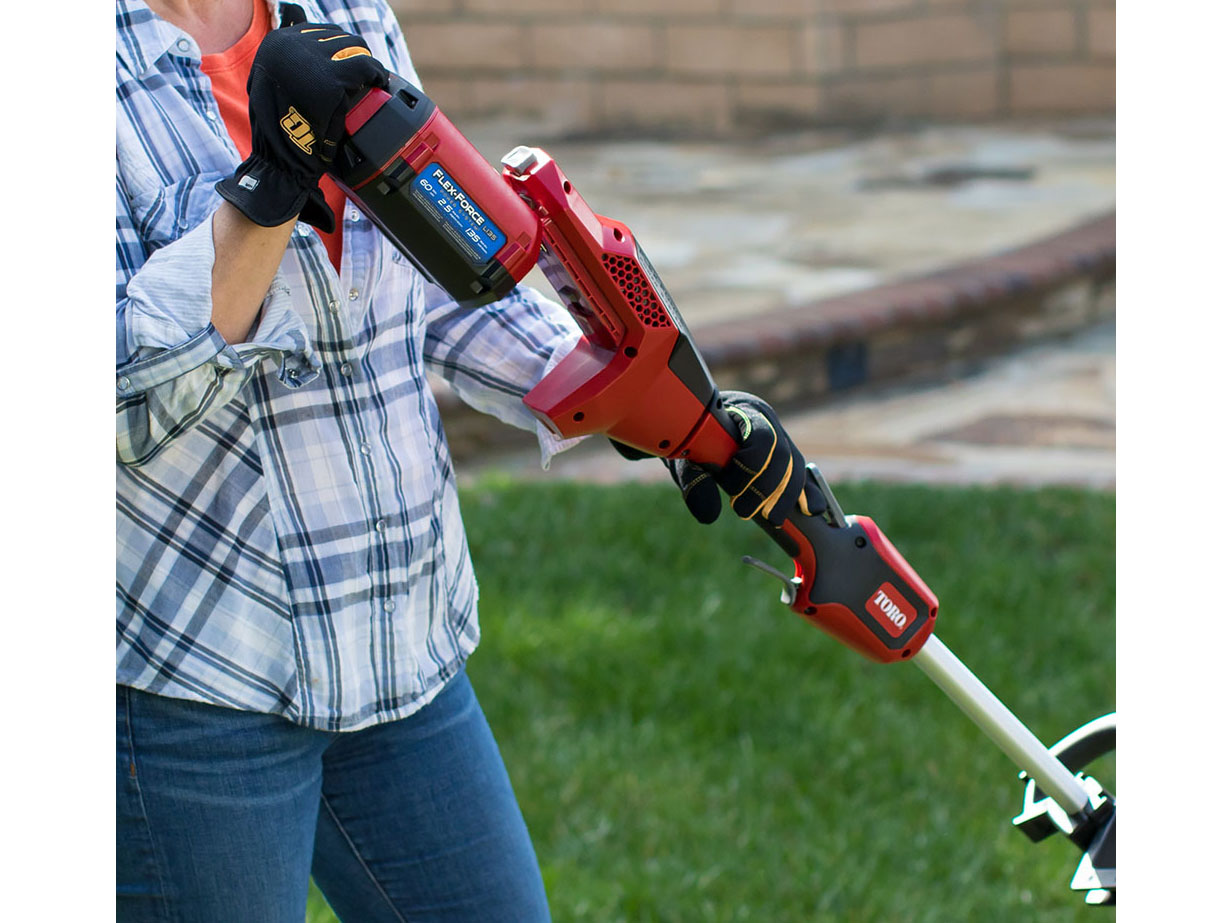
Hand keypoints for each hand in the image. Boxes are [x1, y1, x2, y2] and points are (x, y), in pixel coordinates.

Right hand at [215, 20, 387, 230]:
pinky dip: (377, 74)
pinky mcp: (331, 79)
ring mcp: (311, 59)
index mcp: (277, 42)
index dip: (339, 48)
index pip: (319, 30)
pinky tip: (380, 83)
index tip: (349, 64)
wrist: (279, 159)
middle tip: (364, 76)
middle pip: (340, 37)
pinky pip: (366, 66)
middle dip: (354, 56)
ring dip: (365, 65)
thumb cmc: (278, 127)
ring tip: (371, 80)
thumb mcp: (273, 80)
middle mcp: (291, 43)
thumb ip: (288, 55)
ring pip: (356, 48)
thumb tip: (296, 13)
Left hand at [613, 391, 824, 526]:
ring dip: (787, 497)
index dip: (751, 467)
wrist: (693, 425)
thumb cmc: (688, 434)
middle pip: (784, 456)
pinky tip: (809, 510)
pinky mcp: (783, 459)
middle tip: (742, 512)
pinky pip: (801, 476)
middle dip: (767, 489)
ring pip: (796, 468)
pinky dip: (806, 494)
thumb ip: (692, 478)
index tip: (729, 487)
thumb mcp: (683, 454)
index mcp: (746, 410)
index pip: (764, 438)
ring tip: (772, 520)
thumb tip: (709, 516)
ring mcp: (779, 440)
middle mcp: (769, 422)